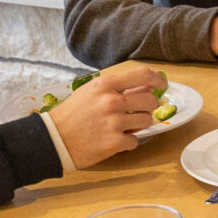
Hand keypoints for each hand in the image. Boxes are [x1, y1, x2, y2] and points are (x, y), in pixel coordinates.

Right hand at [48, 62, 162, 168]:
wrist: (54, 139)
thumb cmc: (73, 114)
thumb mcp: (92, 92)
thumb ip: (118, 87)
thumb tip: (149, 85)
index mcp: (105, 85)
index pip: (142, 75)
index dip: (158, 79)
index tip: (162, 85)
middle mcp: (112, 101)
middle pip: (149, 101)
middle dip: (148, 107)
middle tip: (138, 112)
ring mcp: (114, 123)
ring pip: (147, 121)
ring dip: (139, 125)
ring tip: (124, 127)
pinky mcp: (114, 143)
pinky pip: (135, 140)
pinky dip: (128, 142)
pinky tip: (114, 140)